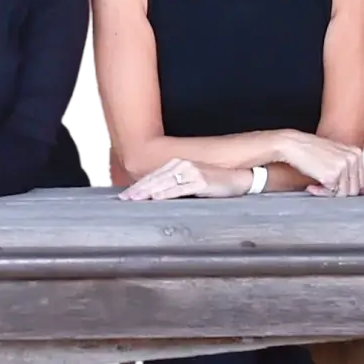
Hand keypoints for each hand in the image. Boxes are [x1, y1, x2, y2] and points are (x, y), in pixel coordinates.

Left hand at [116, 158, 256, 200]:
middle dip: (138, 190)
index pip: (154, 176)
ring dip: (148, 192)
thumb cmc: (214, 183)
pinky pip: (179, 189)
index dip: (139, 186)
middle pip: (155, 179)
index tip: (125, 195)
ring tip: (135, 200)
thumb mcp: (191, 182)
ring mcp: (191, 172)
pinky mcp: (200, 181)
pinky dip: (166, 193)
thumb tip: (156, 197)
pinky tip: (156, 198)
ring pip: (164, 183)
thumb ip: (175, 185)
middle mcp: (182, 165)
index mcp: (178, 164)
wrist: (239, 179)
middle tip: (124, 199)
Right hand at [268, 130, 363, 196]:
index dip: (347, 187)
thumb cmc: (311, 150)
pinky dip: (320, 193)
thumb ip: (352, 173)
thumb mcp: (335, 157)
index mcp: (357, 153)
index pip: (362, 181)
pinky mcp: (332, 175)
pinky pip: (331, 194)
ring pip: (344, 194)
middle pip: (354, 189)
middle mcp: (353, 159)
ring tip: (316, 185)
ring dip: (329, 194)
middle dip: (338, 191)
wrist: (293, 144)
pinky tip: (312, 186)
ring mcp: (343, 167)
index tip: (336, 187)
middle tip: (323, 186)